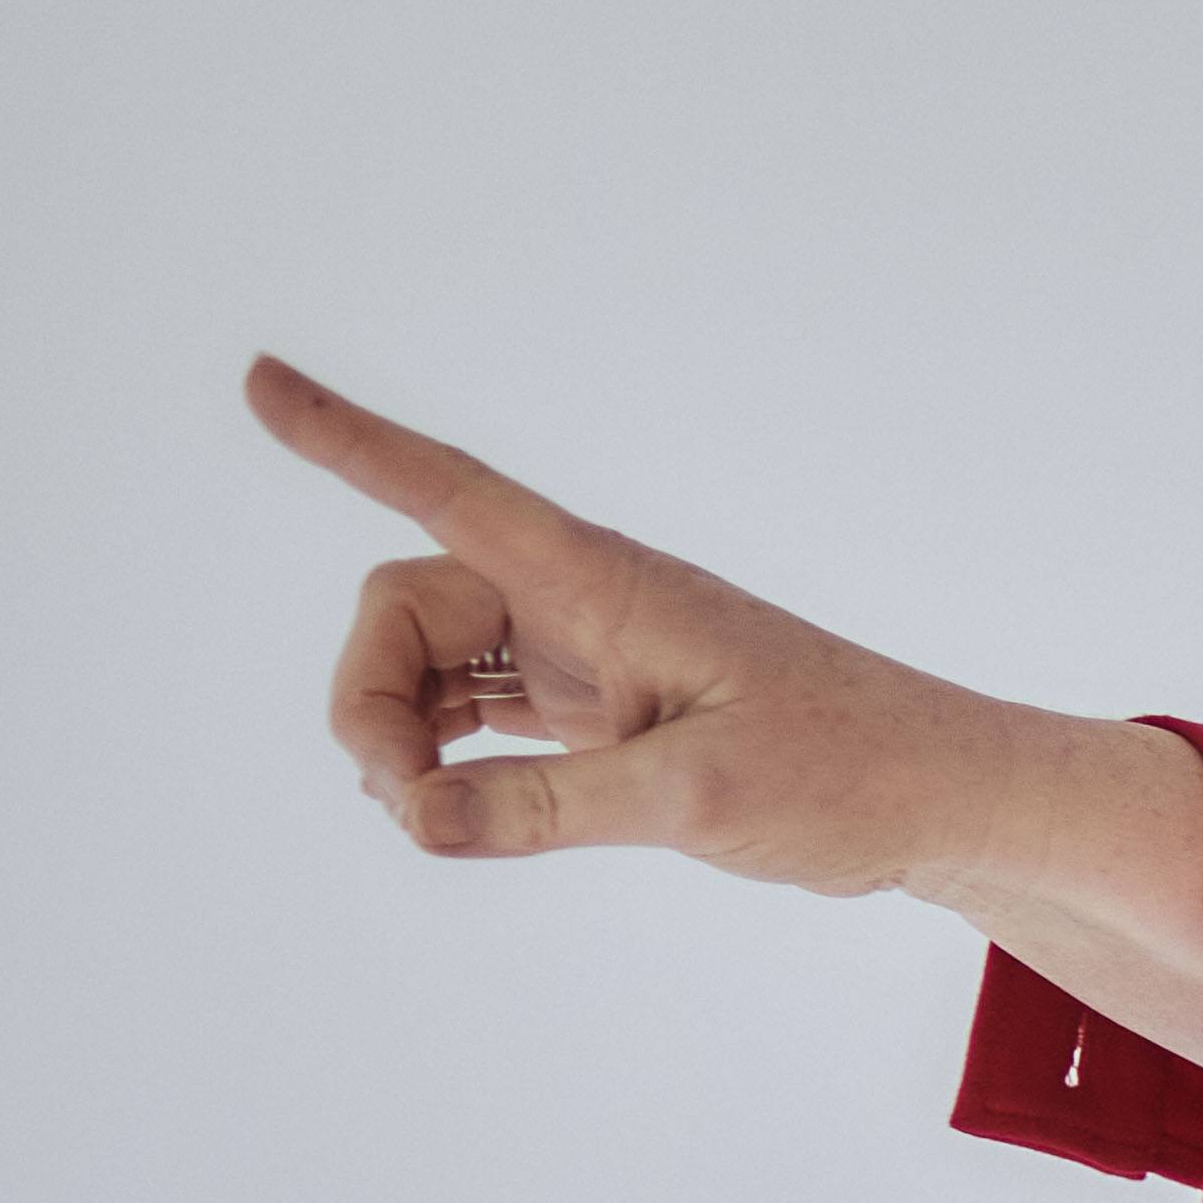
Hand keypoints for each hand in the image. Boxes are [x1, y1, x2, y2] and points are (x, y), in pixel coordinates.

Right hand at [249, 357, 1202, 1058]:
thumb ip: (545, 808)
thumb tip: (415, 819)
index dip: (346, 439)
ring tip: (423, 817)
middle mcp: (587, 602)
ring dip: (400, 732)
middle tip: (403, 804)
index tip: (259, 383)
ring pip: (435, 663)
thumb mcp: (695, 798)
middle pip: (409, 607)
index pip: (449, 489)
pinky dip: (446, 755)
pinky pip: (482, 709)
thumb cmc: (849, 774)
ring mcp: (595, 655)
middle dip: (369, 695)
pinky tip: (445, 809)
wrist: (943, 800)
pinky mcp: (609, 711)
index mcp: (606, 583)